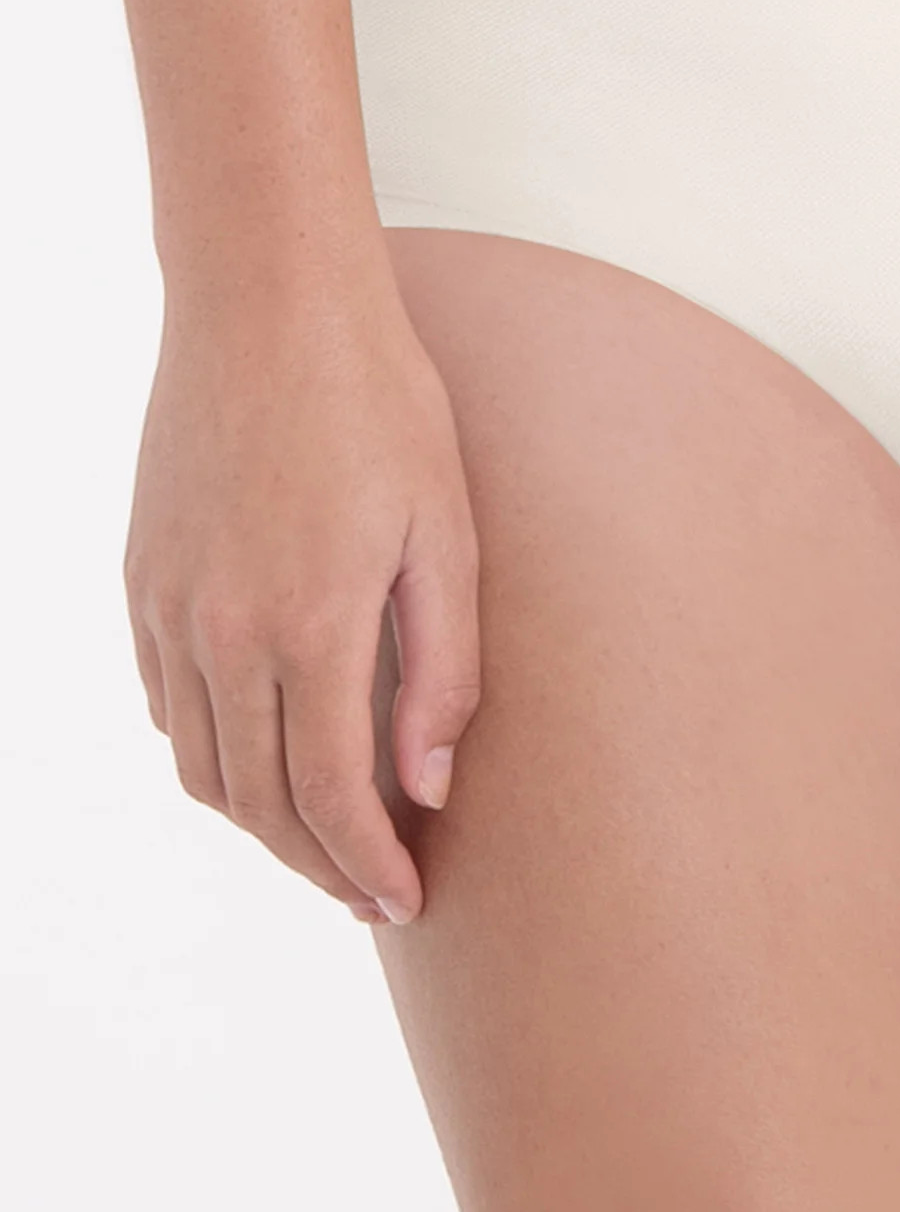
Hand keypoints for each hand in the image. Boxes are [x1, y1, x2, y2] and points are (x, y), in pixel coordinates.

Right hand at [124, 238, 480, 923]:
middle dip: (319, 865)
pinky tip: (264, 755)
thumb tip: (430, 788)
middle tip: (372, 894)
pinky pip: (169, 706)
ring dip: (263, 823)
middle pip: (260, 803)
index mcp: (309, 628)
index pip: (332, 798)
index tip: (405, 904)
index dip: (368, 867)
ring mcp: (168, 609)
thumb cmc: (382, 409)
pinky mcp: (142, 581)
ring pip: (204, 767)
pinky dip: (213, 755)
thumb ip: (441, 673)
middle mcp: (221, 635)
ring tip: (326, 839)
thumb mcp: (445, 539)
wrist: (269, 307)